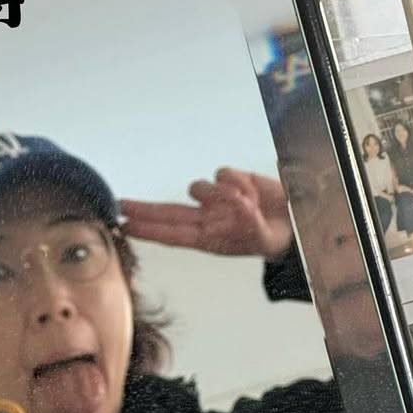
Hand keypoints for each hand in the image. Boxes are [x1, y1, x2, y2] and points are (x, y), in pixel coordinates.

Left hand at [120, 168, 292, 259]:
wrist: (292, 219)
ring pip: (198, 187)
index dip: (147, 230)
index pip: (171, 234)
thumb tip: (236, 205)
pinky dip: (236, 180)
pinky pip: (221, 173)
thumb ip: (249, 223)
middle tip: (120, 205)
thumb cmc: (273, 236)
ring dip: (218, 192)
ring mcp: (215, 199)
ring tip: (247, 203)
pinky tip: (253, 192)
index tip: (124, 226)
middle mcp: (206, 218)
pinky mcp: (229, 181)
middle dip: (143, 210)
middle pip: (167, 212)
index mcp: (209, 238)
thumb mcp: (263, 238)